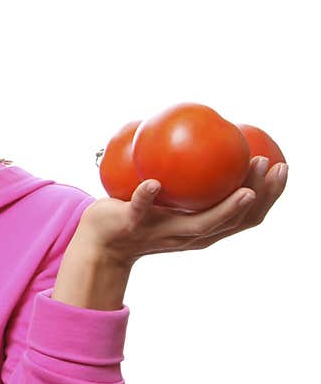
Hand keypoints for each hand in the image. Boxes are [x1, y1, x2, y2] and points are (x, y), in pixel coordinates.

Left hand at [77, 155, 288, 267]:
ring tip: (243, 189)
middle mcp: (189, 236)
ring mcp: (163, 233)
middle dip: (259, 195)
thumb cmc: (140, 214)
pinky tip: (154, 183)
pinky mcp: (133, 226)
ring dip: (226, 206)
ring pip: (200, 224)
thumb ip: (190, 182)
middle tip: (269, 165)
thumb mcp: (171, 200)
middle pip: (234, 221)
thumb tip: (207, 141)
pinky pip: (140, 209)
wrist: (101, 243)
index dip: (269, 195)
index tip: (282, 168)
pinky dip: (147, 196)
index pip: (247, 217)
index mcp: (203, 230)